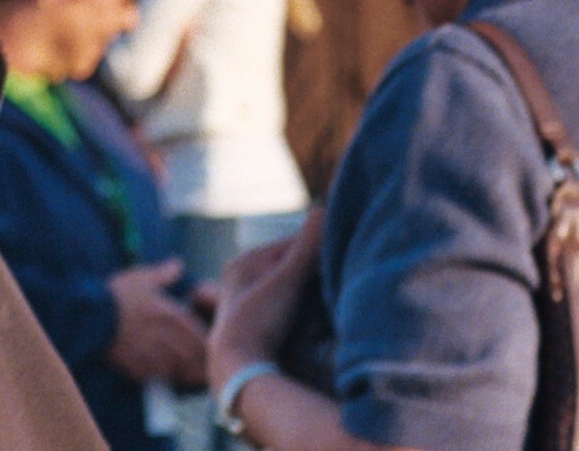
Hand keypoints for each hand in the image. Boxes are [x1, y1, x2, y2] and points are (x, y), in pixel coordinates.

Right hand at [105, 258, 208, 387]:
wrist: (89, 319)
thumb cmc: (116, 295)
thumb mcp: (142, 278)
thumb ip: (164, 274)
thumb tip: (178, 264)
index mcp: (174, 316)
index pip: (203, 335)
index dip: (210, 342)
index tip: (212, 344)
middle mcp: (169, 338)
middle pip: (196, 356)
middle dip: (203, 359)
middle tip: (206, 361)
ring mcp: (154, 356)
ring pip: (182, 370)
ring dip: (189, 371)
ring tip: (192, 372)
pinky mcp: (138, 369)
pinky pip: (161, 378)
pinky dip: (168, 377)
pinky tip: (169, 374)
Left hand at [207, 209, 324, 392]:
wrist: (238, 371)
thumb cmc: (260, 320)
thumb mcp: (288, 278)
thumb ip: (307, 244)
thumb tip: (323, 207)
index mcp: (244, 262)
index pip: (293, 244)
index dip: (319, 249)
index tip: (341, 256)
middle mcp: (241, 278)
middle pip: (290, 266)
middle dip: (313, 270)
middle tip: (337, 277)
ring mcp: (245, 303)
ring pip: (287, 286)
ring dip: (307, 289)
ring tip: (328, 295)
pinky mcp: (252, 325)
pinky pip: (283, 304)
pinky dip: (298, 305)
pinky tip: (312, 315)